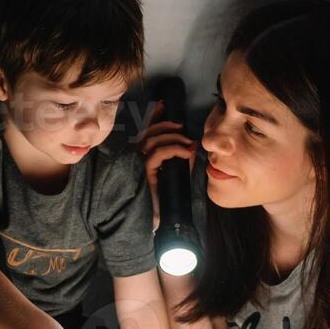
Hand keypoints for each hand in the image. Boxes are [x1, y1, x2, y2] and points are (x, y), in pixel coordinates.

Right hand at [135, 100, 197, 220]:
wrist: (159, 223)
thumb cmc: (167, 201)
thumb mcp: (178, 176)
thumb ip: (183, 162)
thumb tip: (192, 148)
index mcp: (143, 159)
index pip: (145, 133)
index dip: (152, 117)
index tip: (163, 105)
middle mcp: (137, 161)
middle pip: (147, 133)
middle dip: (165, 125)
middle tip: (182, 127)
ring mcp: (138, 167)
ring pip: (152, 141)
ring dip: (172, 138)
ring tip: (188, 143)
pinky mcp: (144, 174)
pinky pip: (158, 155)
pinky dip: (174, 150)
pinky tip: (186, 153)